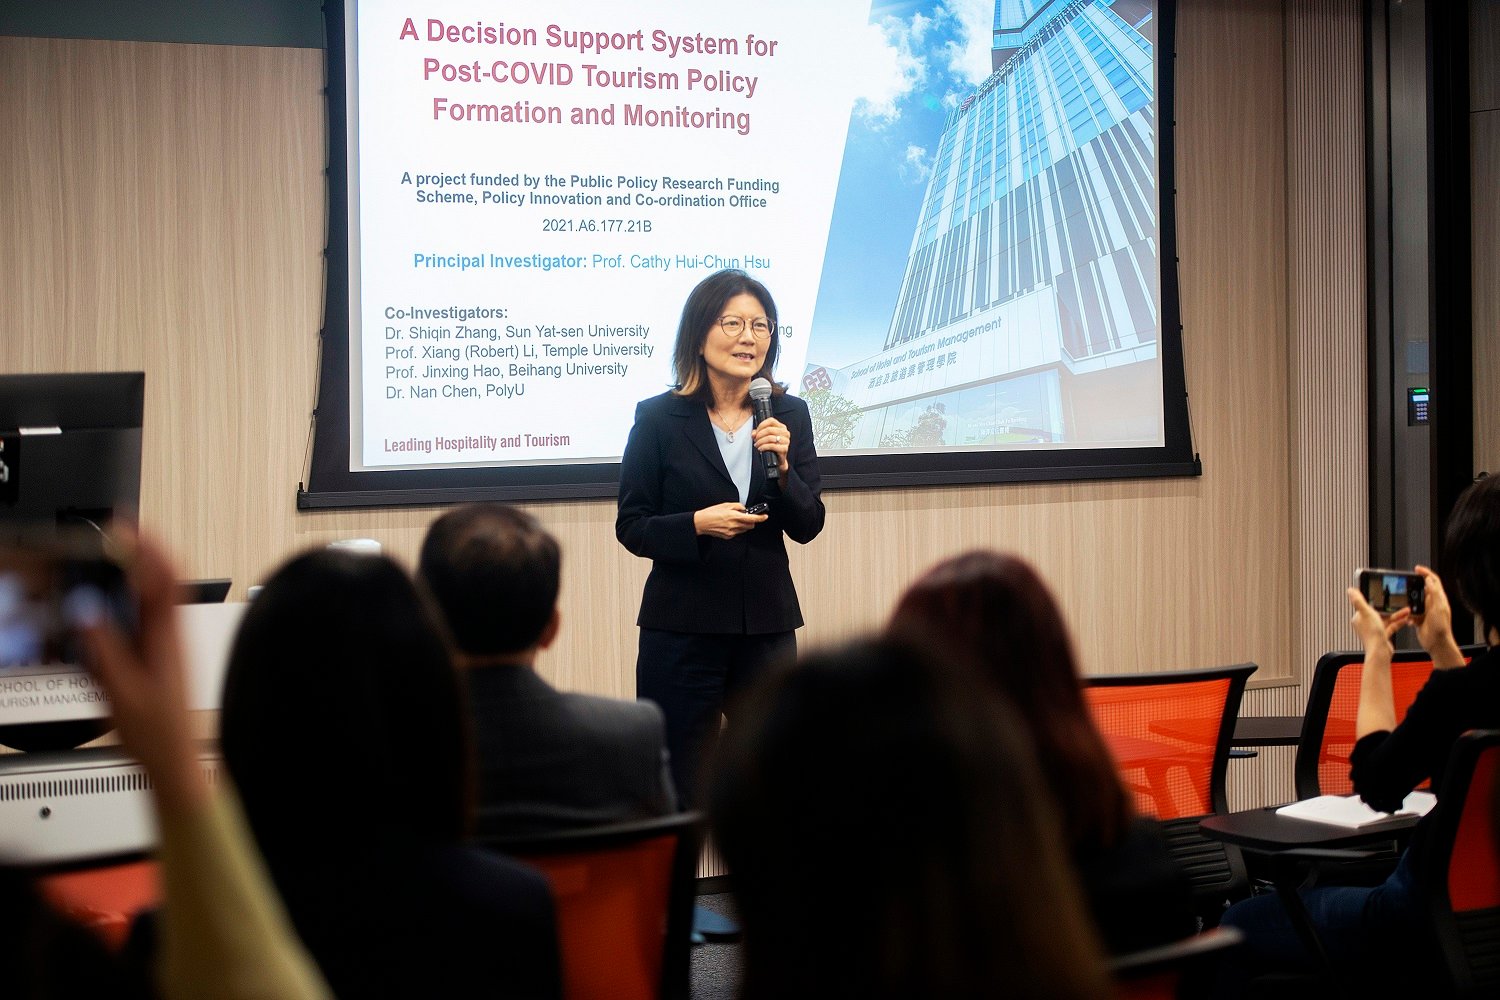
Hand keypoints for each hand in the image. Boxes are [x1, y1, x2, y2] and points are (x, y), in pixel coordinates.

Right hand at [75, 529, 207, 814]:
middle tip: (115, 533)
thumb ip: (104, 650)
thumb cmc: (156, 733)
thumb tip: (87, 611)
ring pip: (156, 597)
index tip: (127, 526)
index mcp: (166, 638)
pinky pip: (148, 616)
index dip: (149, 547)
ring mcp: (169, 643)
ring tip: (112, 559)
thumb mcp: (120, 692)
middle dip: (142, 552)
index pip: (165, 579)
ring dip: (136, 574)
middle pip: (163, 579)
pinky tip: (113, 604)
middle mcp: (172, 635)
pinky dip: (131, 601)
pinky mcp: (161, 655)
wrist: (175, 761)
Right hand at [694, 502, 767, 538]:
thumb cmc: (711, 513)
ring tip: (735, 520)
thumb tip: (743, 509)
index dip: (761, 518)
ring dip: (744, 525)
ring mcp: (731, 532)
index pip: (752, 518)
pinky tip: (729, 524)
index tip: (765, 516)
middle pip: (750, 525)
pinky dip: (737, 528)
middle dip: (752, 521)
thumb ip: (737, 506)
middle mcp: (734, 525)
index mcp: (734, 516)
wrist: (701, 523)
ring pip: (744, 529)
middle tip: (747, 516)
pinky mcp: (728, 536)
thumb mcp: (725, 505)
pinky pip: (737, 532)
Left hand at [752, 417, 790, 476]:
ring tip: (757, 445)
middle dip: (759, 435)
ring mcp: (786, 440)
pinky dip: (764, 447)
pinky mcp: (785, 448)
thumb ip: (758, 433)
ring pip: (770, 437)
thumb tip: (753, 433)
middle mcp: (785, 432)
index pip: (771, 421)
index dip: (761, 425)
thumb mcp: (764, 438)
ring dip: (761, 441)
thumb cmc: (771, 447)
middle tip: (756, 440)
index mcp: (781, 427)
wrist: (777, 460)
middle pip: (769, 429)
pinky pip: (772, 446)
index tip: (756, 432)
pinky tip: (760, 448)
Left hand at [1346, 586, 1408, 656]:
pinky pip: (1391, 626)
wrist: (1380, 652)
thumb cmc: (1372, 634)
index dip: (1377, 600)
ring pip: (1387, 619)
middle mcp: (1365, 623)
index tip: (1385, 596)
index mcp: (1359, 617)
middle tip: (1399, 603)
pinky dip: (1398, 622)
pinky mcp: (1382, 635)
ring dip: (1397, 614)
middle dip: (1390, 608)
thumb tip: (1350, 590)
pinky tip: (1405, 619)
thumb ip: (1359, 601)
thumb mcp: (1366, 613)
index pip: (1367, 605)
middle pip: (1379, 612)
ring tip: (1407, 611)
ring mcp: (1374, 630)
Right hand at [1410, 565, 1464, 666]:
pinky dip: (1407, 614)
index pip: (1433, 581)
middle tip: (1405, 582)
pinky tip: (1408, 617)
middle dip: (1414, 585)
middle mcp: (1432, 603)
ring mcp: (1425, 611)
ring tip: (1403, 602)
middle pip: (1422, 589)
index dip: (1425, 573)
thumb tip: (1429, 580)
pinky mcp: (1419, 618)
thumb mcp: (1438, 608)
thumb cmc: (1441, 628)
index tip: (1416, 569)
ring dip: (1408, 602)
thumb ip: (1434, 593)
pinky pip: (1410, 612)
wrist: (1437, 643)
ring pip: (1414, 600)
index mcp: (1438, 599)